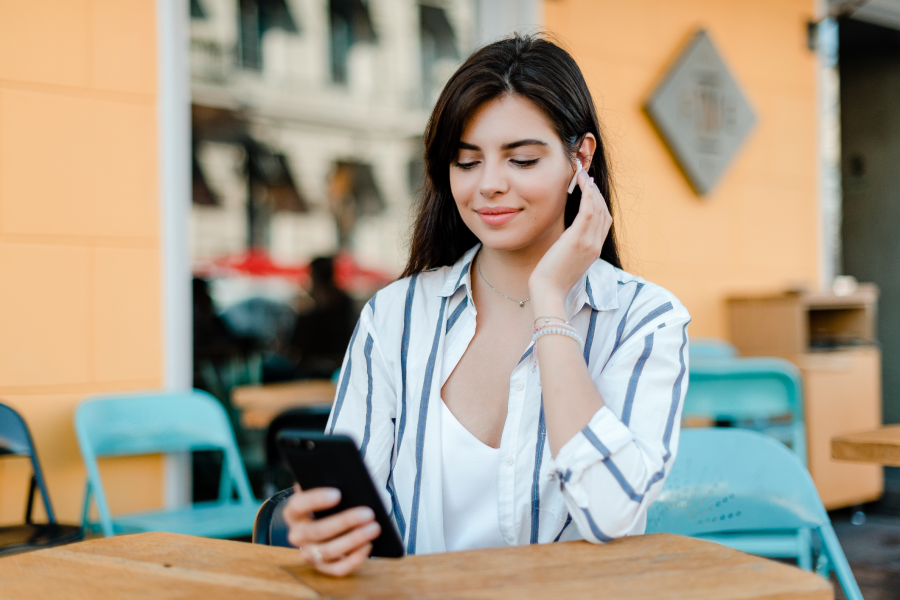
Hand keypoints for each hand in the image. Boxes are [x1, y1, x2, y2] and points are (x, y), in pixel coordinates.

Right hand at [283, 484, 381, 576]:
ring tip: (374, 528)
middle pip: (317, 531)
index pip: (298, 505)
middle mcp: (297, 535)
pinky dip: (354, 559)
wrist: (326, 519)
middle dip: (345, 521)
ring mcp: (309, 553)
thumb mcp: (325, 489)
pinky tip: (368, 545)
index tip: (338, 494)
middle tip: (368, 513)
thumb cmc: (328, 502)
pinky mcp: (323, 567)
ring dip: (353, 540)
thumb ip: (328, 484)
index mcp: (294, 512)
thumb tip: (346, 483)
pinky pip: (337, 569)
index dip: (316, 499)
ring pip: (328, 551)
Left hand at [529, 169, 612, 312]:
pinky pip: (589, 211)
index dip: (599, 203)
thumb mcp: (566, 262)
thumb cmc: (551, 280)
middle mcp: (595, 246)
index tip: (589, 189)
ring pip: (598, 208)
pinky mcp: (578, 240)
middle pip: (604, 212)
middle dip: (596, 192)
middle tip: (585, 177)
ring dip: (591, 189)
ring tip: (582, 175)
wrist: (549, 293)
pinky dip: (588, 195)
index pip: (604, 222)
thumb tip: (565, 238)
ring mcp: (589, 243)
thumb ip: (571, 248)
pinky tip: (582, 183)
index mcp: (594, 251)